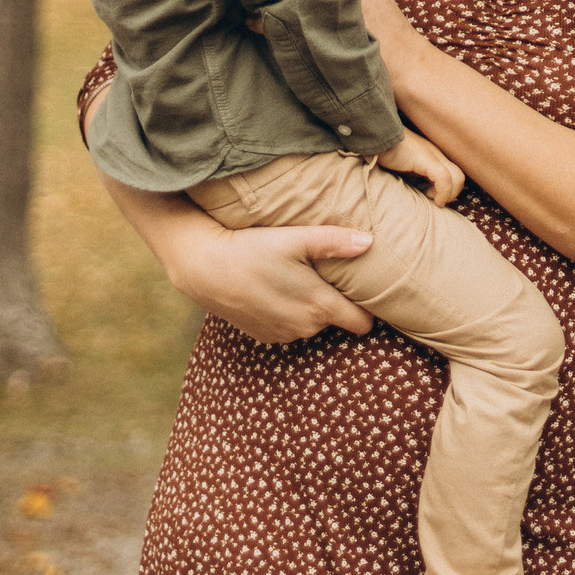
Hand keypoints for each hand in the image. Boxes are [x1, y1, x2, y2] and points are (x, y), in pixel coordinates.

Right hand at [162, 218, 377, 344]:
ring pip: (312, 324)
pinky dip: (289, 313)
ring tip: (299, 281)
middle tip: (328, 277)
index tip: (366, 291)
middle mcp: (305, 328)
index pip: (363, 324)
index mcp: (320, 307)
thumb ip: (335, 241)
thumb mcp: (296, 238)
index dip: (368, 309)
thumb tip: (370, 242)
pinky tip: (276, 291)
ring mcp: (283, 335)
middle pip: (337, 321)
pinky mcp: (264, 336)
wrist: (203, 267)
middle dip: (337, 303)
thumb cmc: (252, 249)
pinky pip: (289, 327)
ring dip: (310, 308)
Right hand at [378, 132, 465, 205]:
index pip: (453, 174)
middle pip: (459, 176)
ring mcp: (432, 155)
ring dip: (448, 194)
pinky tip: (431, 198)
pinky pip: (444, 177)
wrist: (373, 137)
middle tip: (434, 200)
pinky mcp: (425, 158)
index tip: (432, 197)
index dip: (448, 190)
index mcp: (431, 156)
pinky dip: (442, 192)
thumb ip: (413, 175)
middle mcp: (435, 154)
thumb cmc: (383, 153)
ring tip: (431, 198)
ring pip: (457, 177)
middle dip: (451, 194)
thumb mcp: (403, 167)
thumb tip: (419, 191)